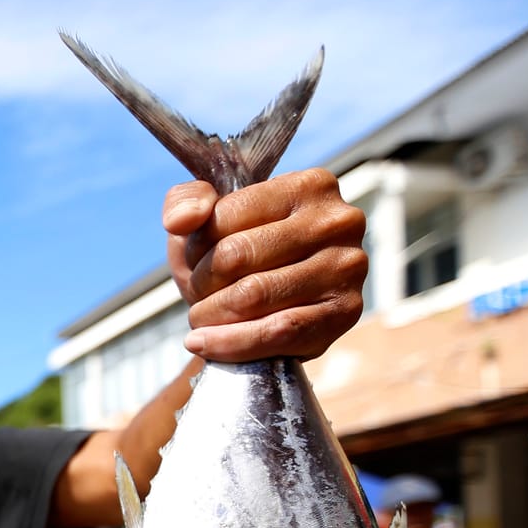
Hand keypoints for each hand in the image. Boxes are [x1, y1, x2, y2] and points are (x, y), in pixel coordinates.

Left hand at [163, 169, 365, 361]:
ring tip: (202, 316)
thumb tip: (181, 220)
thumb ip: (185, 201)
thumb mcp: (205, 218)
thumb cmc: (236, 254)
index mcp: (309, 185)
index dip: (195, 247)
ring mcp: (347, 268)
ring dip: (209, 314)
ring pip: (252, 297)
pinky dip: (229, 343)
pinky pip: (276, 332)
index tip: (195, 260)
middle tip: (198, 292)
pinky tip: (203, 343)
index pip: (226, 216)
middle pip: (236, 256)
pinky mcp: (345, 312)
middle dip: (201, 282)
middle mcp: (337, 221)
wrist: (264, 308)